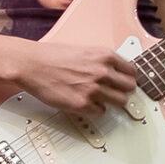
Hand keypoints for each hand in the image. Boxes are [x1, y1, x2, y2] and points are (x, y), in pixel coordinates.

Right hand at [21, 42, 138, 116]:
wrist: (32, 64)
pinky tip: (86, 104)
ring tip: (100, 100)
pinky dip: (96, 110)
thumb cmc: (52, 56)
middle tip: (115, 93)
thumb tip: (113, 72)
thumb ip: (101, 61)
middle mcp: (103, 72)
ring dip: (112, 102)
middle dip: (123, 91)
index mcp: (105, 56)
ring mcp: (94, 89)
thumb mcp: (84, 50)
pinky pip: (101, 112)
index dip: (128, 78)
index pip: (132, 71)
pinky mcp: (82, 104)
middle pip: (130, 88)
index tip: (125, 83)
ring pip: (120, 102)